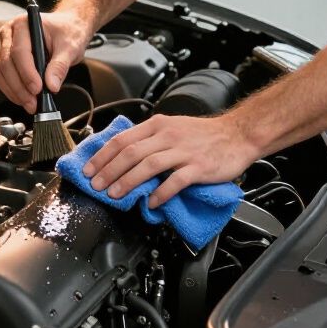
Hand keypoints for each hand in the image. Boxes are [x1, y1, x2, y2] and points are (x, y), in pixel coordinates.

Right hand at [0, 9, 90, 113]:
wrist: (68, 28)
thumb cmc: (67, 31)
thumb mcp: (70, 47)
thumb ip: (60, 66)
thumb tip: (51, 85)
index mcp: (24, 24)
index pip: (19, 51)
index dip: (27, 73)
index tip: (37, 89)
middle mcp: (10, 33)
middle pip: (6, 64)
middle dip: (19, 87)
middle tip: (33, 102)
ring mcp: (5, 46)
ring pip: (1, 73)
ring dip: (14, 91)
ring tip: (29, 103)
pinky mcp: (5, 59)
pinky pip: (2, 77)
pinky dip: (12, 90)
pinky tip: (24, 98)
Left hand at [83, 112, 259, 206]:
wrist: (238, 134)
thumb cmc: (205, 134)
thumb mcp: (173, 127)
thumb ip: (150, 139)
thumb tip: (124, 157)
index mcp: (159, 125)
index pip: (123, 139)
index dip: (102, 155)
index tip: (88, 169)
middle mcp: (168, 135)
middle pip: (131, 152)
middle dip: (108, 171)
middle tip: (96, 185)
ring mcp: (184, 151)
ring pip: (148, 165)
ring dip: (128, 181)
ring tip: (115, 194)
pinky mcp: (198, 166)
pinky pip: (176, 180)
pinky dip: (161, 192)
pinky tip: (152, 202)